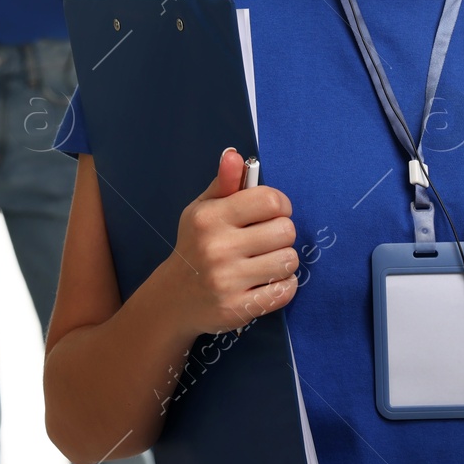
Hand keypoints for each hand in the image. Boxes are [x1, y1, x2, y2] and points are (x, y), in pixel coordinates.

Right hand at [165, 148, 297, 336]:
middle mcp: (218, 248)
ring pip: (289, 260)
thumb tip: (235, 155)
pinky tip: (268, 280)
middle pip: (286, 231)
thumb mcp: (202, 209)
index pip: (270, 201)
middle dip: (282, 233)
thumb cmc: (196, 245)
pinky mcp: (238, 308)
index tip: (272, 212)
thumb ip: (224, 182)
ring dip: (284, 260)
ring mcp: (228, 281)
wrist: (174, 298)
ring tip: (266, 260)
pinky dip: (284, 284)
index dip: (280, 204)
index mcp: (210, 218)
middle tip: (267, 239)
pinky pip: (285, 290)